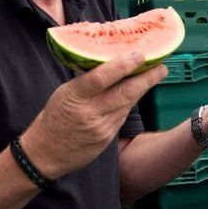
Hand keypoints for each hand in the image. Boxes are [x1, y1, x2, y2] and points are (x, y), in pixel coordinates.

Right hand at [21, 52, 167, 178]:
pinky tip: (136, 93)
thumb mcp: (64, 93)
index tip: (139, 55)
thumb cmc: (53, 118)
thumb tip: (110, 63)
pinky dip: (129, 103)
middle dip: (147, 78)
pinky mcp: (107, 138)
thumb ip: (86, 81)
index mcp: (74, 96)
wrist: (45, 153)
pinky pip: (122, 116)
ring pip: (127, 104)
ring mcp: (101, 128)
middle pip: (124, 93)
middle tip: (161, 66)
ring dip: (142, 89)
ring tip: (154, 74)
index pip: (101, 78)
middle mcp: (89, 113)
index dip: (123, 66)